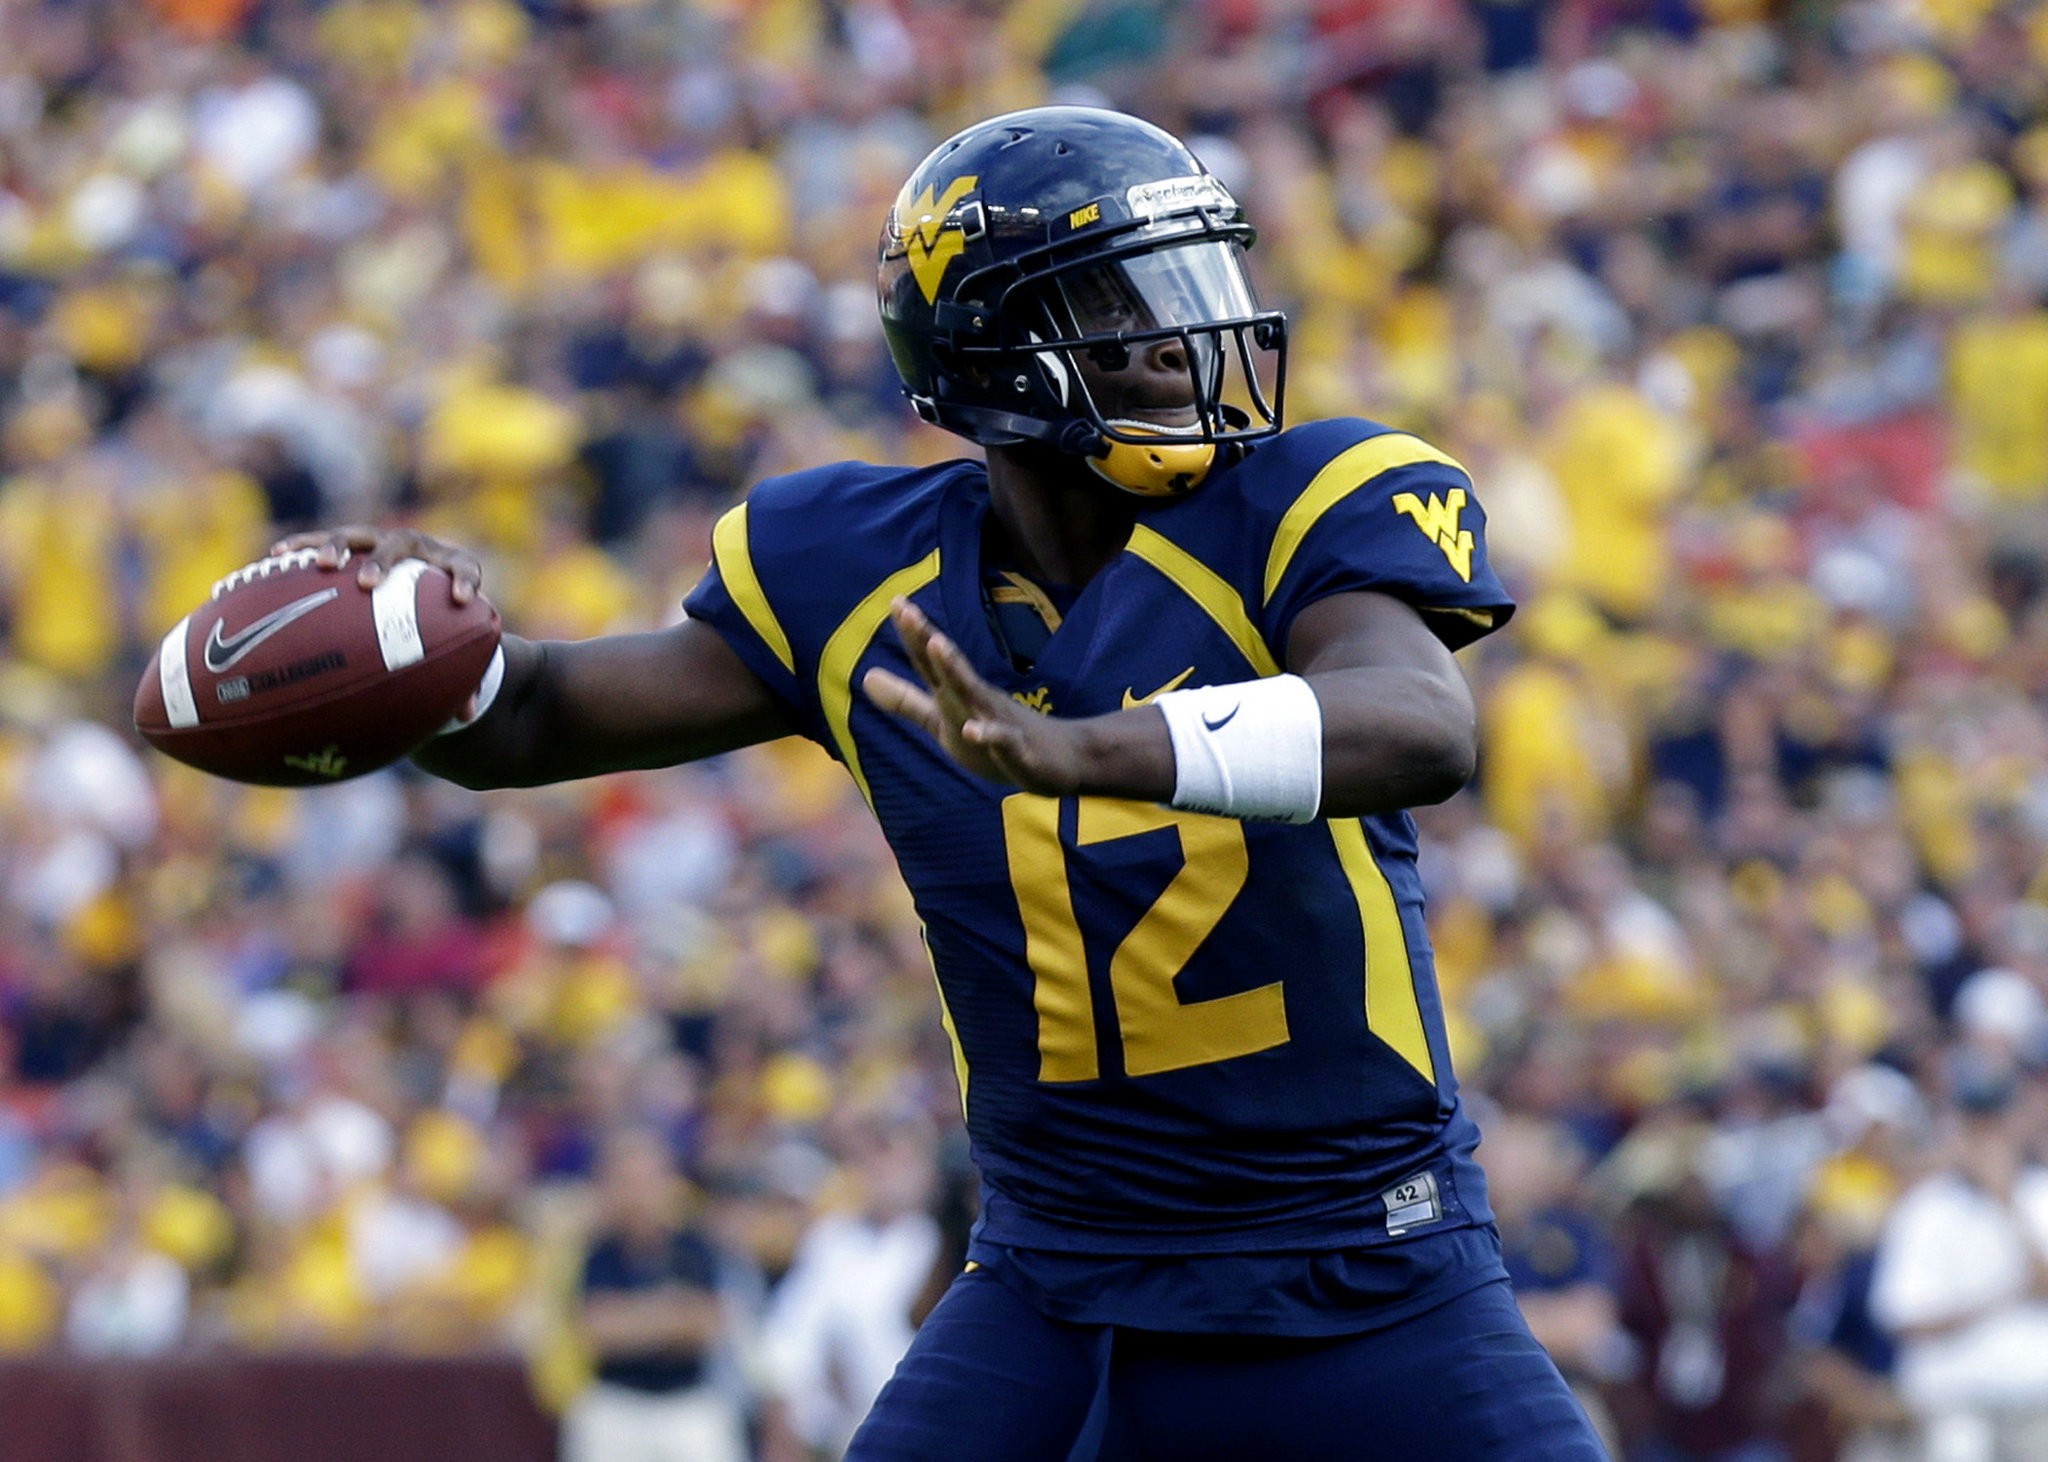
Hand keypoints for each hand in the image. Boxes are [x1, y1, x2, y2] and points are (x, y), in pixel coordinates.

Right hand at [273, 524, 489, 717]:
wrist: (430, 582)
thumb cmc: (446, 619)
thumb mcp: (457, 641)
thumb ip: (464, 673)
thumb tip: (464, 717)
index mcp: (451, 566)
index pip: (466, 567)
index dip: (465, 580)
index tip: (461, 599)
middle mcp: (418, 549)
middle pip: (402, 543)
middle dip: (383, 561)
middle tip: (367, 583)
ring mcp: (383, 542)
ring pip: (359, 535)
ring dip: (339, 546)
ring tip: (323, 564)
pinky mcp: (355, 544)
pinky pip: (323, 540)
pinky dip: (303, 546)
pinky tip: (277, 556)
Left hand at [862, 598, 1087, 794]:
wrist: (1059, 760)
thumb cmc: (998, 735)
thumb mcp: (944, 719)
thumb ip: (906, 701)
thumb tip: (865, 678)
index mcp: (958, 695)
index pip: (931, 663)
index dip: (914, 634)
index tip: (896, 601)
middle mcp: (977, 701)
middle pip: (949, 669)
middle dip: (927, 640)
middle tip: (907, 610)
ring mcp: (999, 722)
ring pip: (975, 696)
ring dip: (956, 671)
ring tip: (937, 645)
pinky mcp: (1019, 751)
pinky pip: (1003, 742)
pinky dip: (989, 735)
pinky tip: (973, 731)